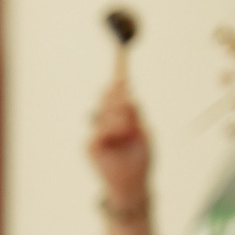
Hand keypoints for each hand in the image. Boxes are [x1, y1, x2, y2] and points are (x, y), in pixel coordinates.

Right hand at [87, 82, 150, 204]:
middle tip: (130, 109)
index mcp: (122, 116)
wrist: (134, 183)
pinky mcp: (90, 145)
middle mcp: (107, 121)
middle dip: (119, 97)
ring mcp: (97, 133)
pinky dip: (112, 129)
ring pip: (106, 111)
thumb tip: (126, 94)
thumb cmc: (140, 159)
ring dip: (119, 117)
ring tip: (126, 131)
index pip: (118, 92)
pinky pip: (100, 128)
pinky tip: (118, 136)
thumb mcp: (144, 131)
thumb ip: (135, 114)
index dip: (118, 73)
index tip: (121, 51)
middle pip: (109, 95)